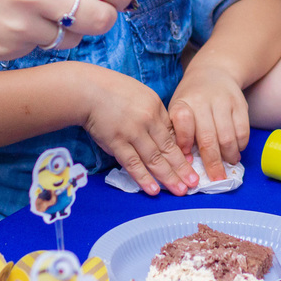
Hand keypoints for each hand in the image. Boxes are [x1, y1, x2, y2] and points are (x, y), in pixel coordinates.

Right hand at [0, 0, 134, 60]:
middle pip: (101, 19)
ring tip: (33, 9)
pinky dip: (33, 38)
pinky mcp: (10, 48)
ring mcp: (24, 23)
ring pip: (71, 38)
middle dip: (103, 17)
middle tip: (93, 12)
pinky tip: (6, 19)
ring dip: (65, 29)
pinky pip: (40, 48)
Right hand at [80, 65, 197, 195]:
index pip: (172, 133)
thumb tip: (161, 133)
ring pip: (154, 159)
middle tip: (194, 183)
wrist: (87, 90)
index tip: (190, 164)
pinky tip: (154, 190)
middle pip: (168, 148)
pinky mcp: (116, 143)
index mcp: (155, 107)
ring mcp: (132, 132)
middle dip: (182, 168)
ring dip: (168, 177)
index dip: (182, 151)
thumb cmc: (111, 90)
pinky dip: (144, 178)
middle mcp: (147, 120)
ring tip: (180, 190)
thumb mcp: (139, 94)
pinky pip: (133, 164)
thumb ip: (151, 112)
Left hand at [167, 63, 248, 182]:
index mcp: (182, 103)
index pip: (182, 122)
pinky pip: (243, 130)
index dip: (185, 142)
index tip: (188, 160)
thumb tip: (185, 162)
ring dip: (229, 156)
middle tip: (216, 179)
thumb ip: (177, 132)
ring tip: (228, 164)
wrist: (213, 71)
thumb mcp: (177, 108)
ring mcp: (223, 101)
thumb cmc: (191, 99)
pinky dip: (241, 145)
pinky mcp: (240, 103)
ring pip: (228, 136)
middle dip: (212, 162)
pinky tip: (236, 150)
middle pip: (208, 137)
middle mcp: (202, 100)